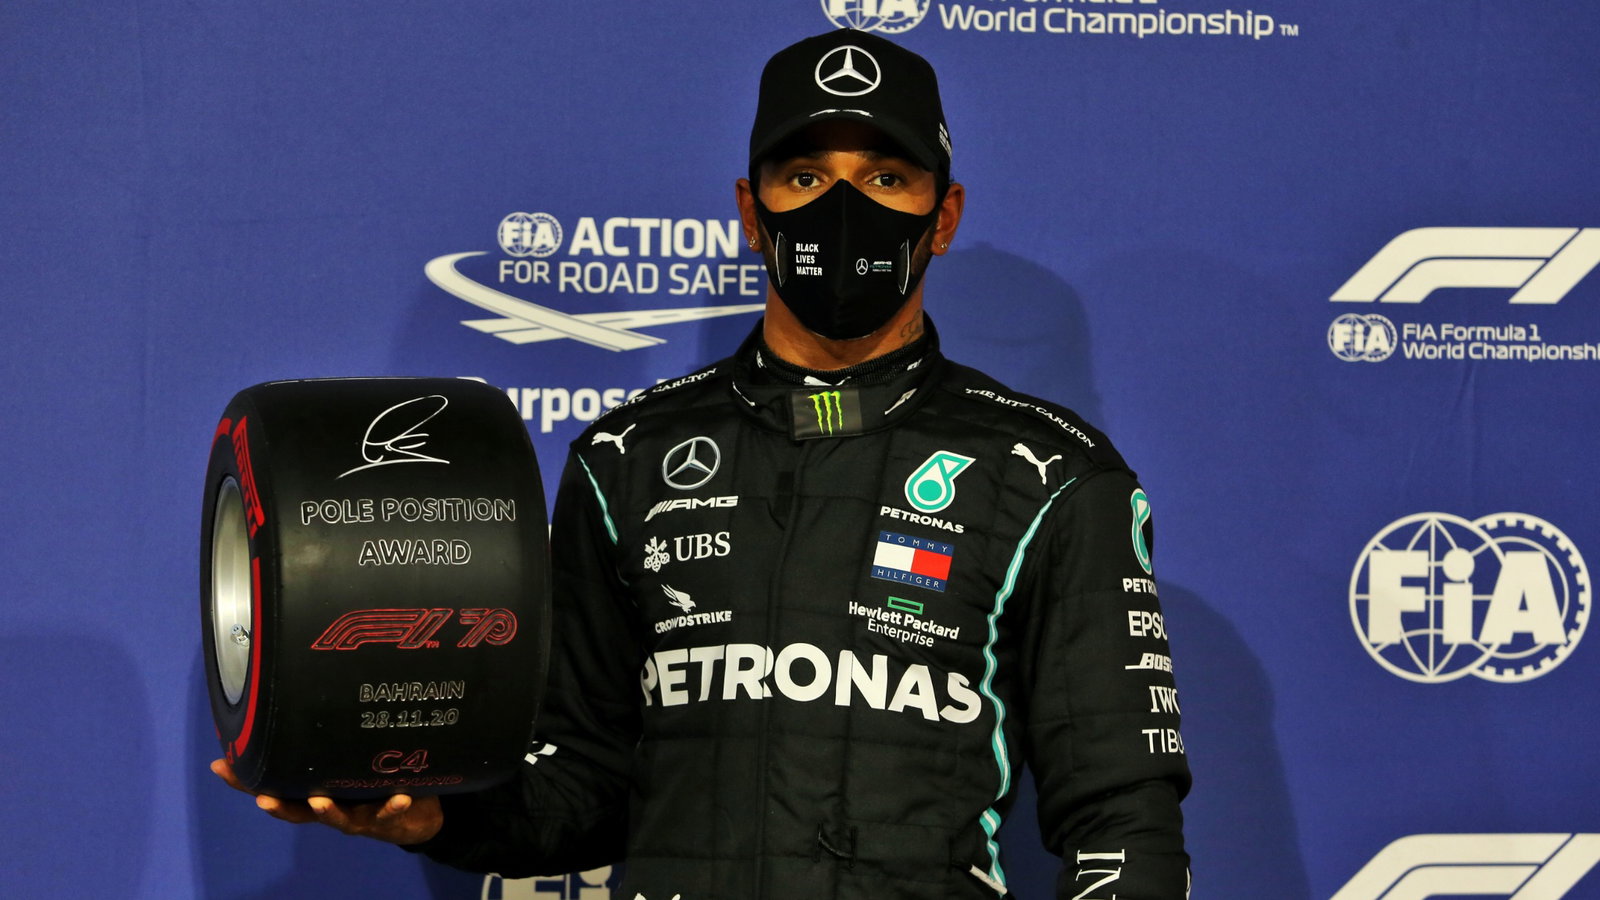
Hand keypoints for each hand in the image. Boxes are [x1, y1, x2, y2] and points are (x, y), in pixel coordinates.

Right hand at [210, 758, 443, 844]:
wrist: (413, 814)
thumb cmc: (369, 781)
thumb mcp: (345, 760)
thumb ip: (326, 740)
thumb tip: (300, 700)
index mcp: (315, 791)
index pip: (275, 788)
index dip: (246, 782)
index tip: (222, 767)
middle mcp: (331, 806)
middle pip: (298, 811)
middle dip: (280, 806)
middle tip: (264, 800)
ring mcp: (358, 813)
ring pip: (339, 817)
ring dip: (328, 811)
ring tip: (320, 800)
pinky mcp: (388, 815)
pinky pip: (390, 811)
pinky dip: (394, 805)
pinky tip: (400, 796)